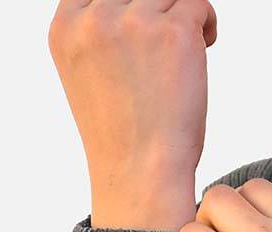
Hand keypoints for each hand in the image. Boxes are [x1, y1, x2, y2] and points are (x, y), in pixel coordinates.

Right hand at [48, 0, 216, 230]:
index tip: (144, 28)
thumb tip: (133, 10)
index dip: (126, 5)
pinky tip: (205, 47)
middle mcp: (95, 19)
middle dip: (155, 8)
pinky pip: (197, 4)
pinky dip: (206, 23)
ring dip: (182, 14)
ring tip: (188, 47)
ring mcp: (134, 22)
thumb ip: (98, 36)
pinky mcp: (174, 32)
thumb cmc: (123, 138)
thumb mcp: (90, 77)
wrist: (141, 174)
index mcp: (66, 28)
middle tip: (169, 39)